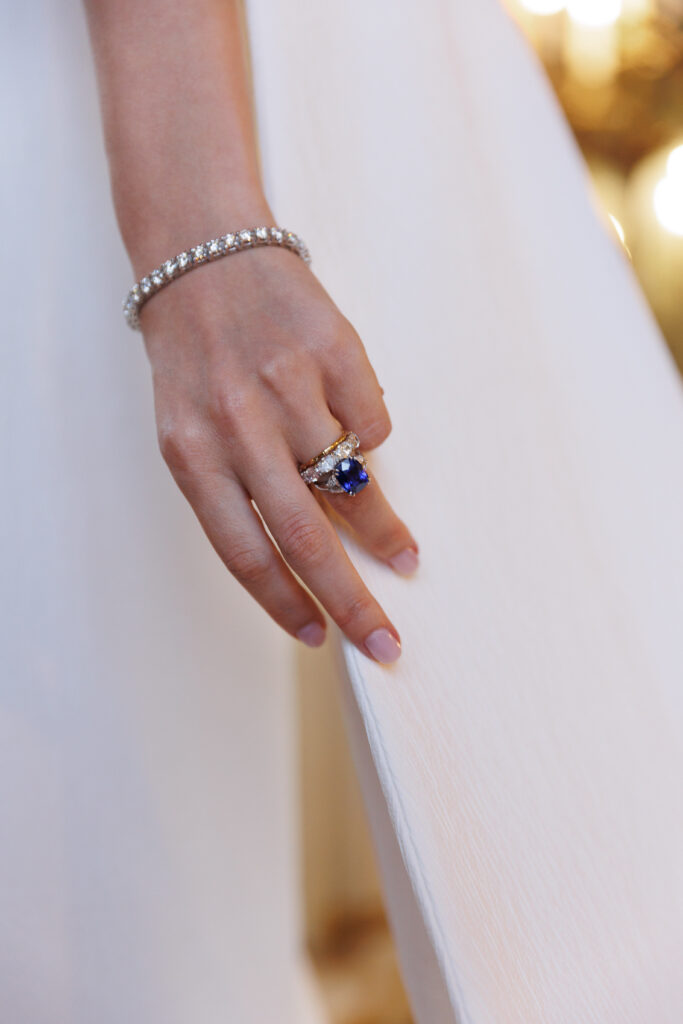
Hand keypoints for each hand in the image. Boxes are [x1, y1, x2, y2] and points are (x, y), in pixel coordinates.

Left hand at [141, 242, 418, 662]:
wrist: (202, 252)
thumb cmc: (196, 358)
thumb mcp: (191, 428)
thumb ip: (238, 489)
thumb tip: (316, 549)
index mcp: (192, 453)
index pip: (243, 552)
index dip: (285, 603)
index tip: (319, 638)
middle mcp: (240, 425)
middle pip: (305, 537)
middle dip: (351, 601)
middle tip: (384, 641)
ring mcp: (291, 386)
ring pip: (352, 483)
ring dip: (382, 530)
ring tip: (405, 555)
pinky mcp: (335, 350)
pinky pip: (373, 423)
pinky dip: (370, 438)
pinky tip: (351, 422)